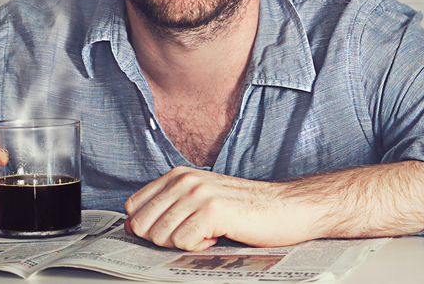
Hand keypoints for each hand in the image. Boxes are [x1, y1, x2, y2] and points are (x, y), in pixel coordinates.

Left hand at [123, 161, 423, 251]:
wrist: (289, 208)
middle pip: (143, 225)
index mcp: (178, 176)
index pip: (135, 208)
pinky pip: (183, 242)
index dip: (147, 229)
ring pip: (161, 236)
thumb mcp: (202, 202)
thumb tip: (135, 227)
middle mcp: (184, 180)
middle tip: (194, 237)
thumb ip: (171, 209)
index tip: (172, 235)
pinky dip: (198, 248)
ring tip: (209, 235)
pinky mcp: (213, 210)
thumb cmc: (247, 211)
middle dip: (163, 241)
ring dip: (183, 245)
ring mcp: (198, 193)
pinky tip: (218, 237)